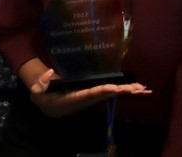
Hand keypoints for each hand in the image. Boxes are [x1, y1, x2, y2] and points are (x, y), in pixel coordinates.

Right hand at [27, 68, 150, 118]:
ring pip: (111, 95)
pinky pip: (111, 92)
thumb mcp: (37, 93)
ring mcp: (91, 98)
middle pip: (106, 95)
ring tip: (143, 89)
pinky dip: (124, 90)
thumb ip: (42, 83)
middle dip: (122, 92)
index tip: (114, 87)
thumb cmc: (43, 98)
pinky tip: (137, 89)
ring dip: (127, 92)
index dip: (102, 91)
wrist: (49, 108)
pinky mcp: (94, 95)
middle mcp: (86, 100)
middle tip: (138, 89)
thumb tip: (50, 73)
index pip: (90, 94)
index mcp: (73, 99)